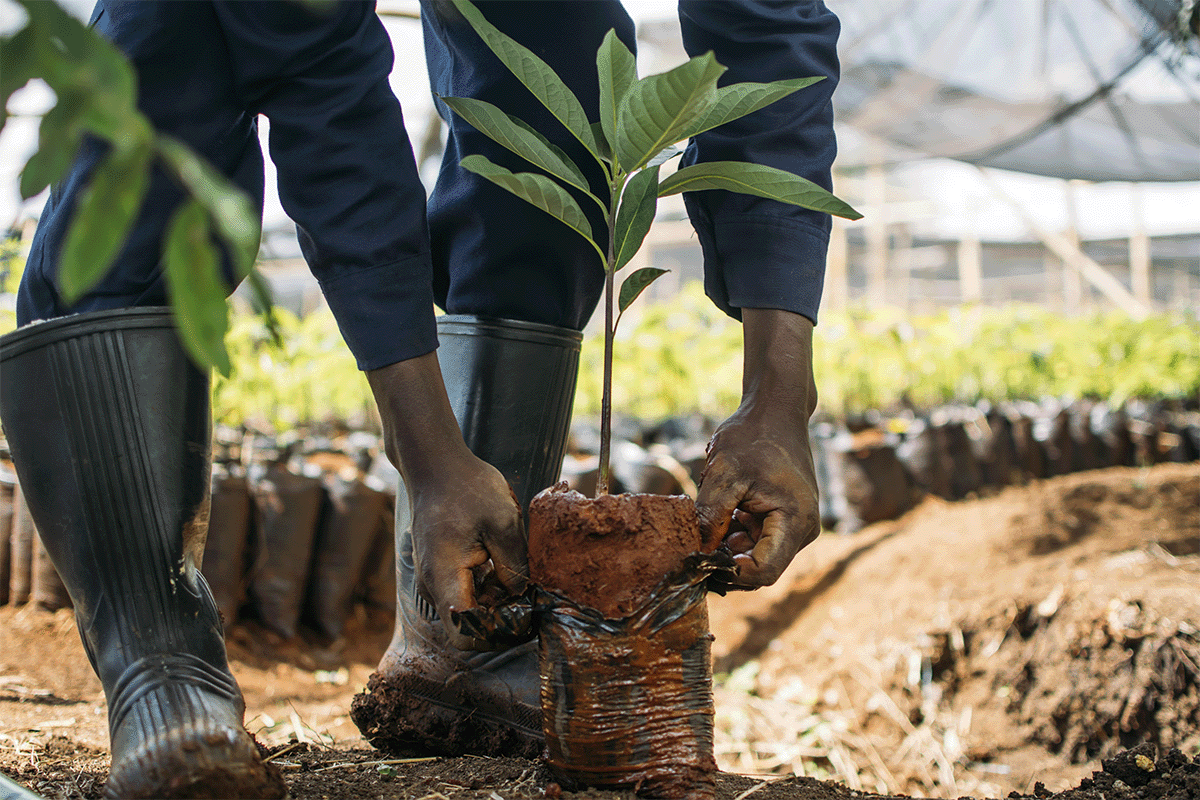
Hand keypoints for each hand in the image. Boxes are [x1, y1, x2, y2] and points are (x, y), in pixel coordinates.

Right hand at [408, 450, 525, 649]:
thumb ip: (514, 566)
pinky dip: (487, 589)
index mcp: (443, 577)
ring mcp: (434, 579)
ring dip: (495, 604)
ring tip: (522, 580)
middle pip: (467, 627)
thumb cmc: (467, 487)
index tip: (526, 620)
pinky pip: (464, 593)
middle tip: (532, 600)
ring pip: (467, 611)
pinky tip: (506, 568)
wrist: (436, 465)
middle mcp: (432, 585)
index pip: (465, 633)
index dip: (497, 636)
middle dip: (501, 620)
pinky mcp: (440, 571)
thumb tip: (523, 599)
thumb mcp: (503, 522)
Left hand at [697, 404, 819, 588]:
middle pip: (760, 567)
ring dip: (727, 546)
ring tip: (706, 520)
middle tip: (693, 547)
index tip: (700, 562)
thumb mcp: (724, 473)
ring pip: (754, 553)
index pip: (764, 572)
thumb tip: (697, 553)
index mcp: (795, 521)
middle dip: (726, 562)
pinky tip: (719, 512)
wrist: (775, 409)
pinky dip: (733, 532)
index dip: (731, 575)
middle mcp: (801, 529)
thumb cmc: (753, 435)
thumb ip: (711, 516)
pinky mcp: (783, 517)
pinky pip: (756, 538)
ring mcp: (794, 524)